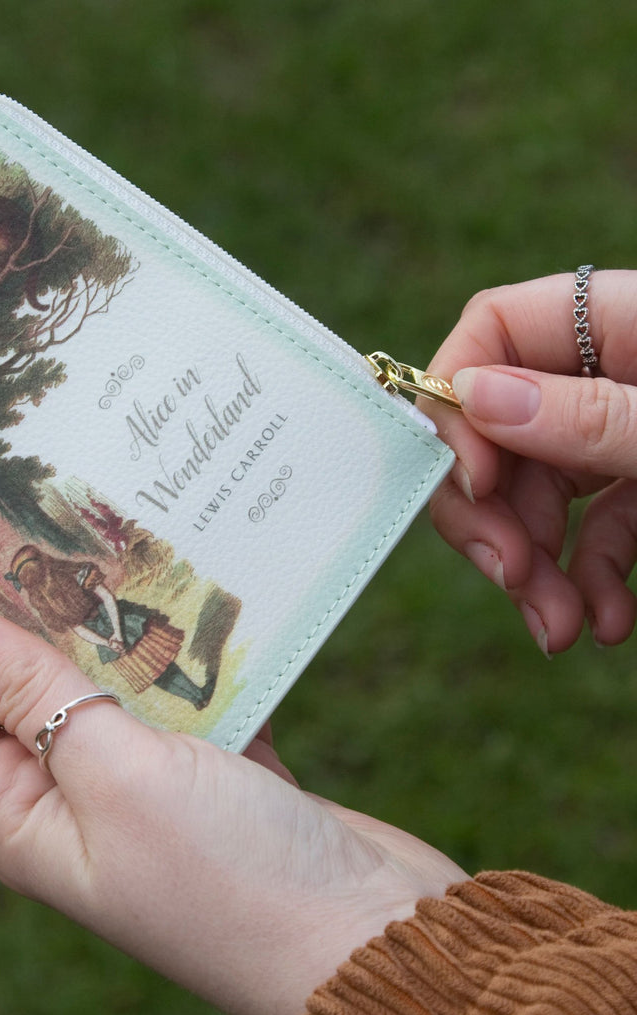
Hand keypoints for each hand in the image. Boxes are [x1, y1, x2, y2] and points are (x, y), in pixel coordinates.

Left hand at [0, 505, 466, 1014]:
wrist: (375, 944)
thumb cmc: (240, 888)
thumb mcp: (118, 782)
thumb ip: (29, 698)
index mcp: (8, 803)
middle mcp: (48, 779)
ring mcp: (118, 762)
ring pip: (53, 653)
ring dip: (31, 584)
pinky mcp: (186, 745)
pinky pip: (135, 662)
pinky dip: (127, 610)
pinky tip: (132, 554)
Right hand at [425, 271, 636, 652]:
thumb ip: (592, 414)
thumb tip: (472, 396)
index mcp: (622, 321)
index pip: (493, 330)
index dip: (457, 405)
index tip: (477, 484)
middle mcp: (610, 370)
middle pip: (498, 426)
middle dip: (491, 514)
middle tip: (507, 576)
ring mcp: (625, 428)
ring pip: (537, 490)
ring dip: (535, 568)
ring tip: (563, 632)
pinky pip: (593, 525)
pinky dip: (585, 577)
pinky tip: (604, 622)